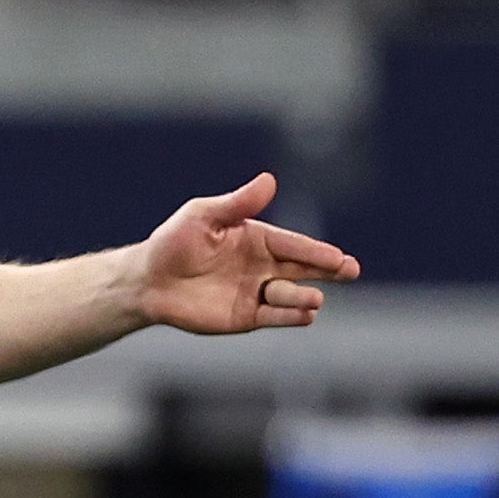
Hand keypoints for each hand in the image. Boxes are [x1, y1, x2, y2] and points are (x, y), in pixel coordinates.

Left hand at [134, 174, 357, 337]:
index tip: (337, 256)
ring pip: (289, 295)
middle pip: (302, 268)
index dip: (315, 251)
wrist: (147, 281)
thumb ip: (237, 203)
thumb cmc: (174, 242)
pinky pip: (272, 317)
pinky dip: (289, 316)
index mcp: (258, 238)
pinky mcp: (244, 317)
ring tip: (314, 299)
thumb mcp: (203, 216)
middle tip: (351, 270)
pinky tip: (306, 315)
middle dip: (328, 269)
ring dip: (304, 297)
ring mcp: (255, 292)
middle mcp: (262, 266)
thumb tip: (269, 180)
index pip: (293, 244)